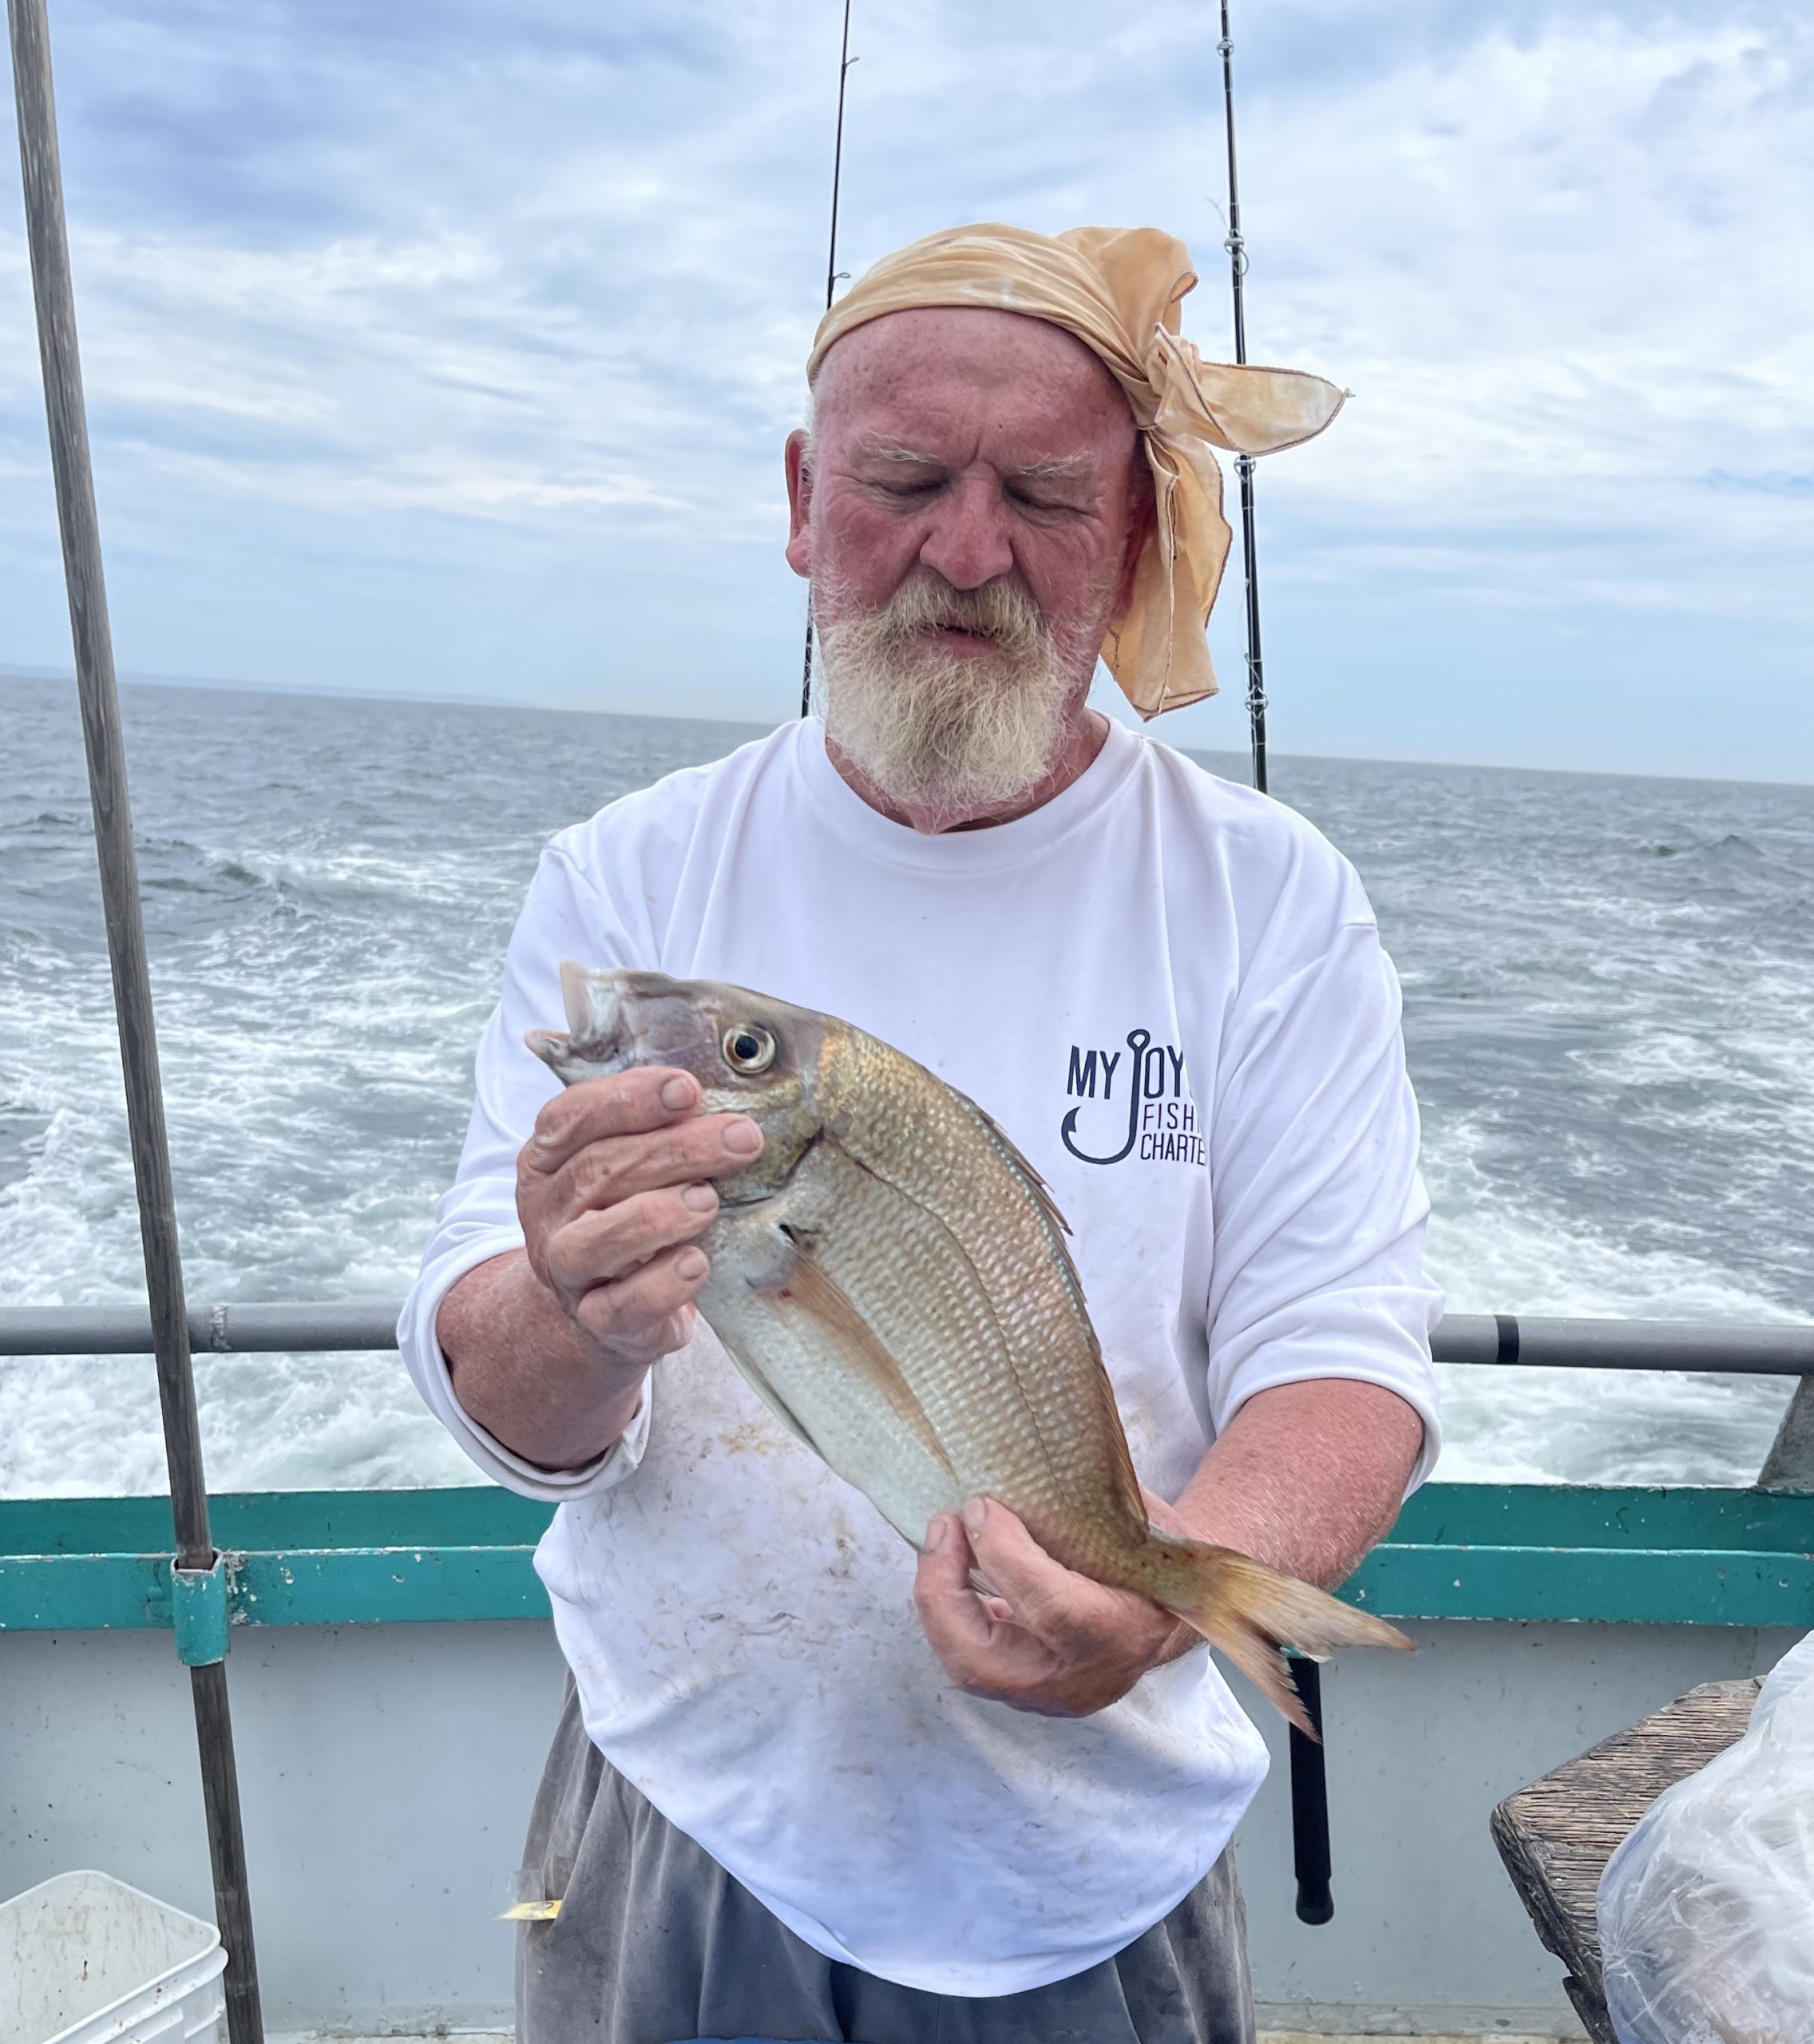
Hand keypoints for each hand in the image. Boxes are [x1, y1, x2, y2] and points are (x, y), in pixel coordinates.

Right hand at [516, 1064, 762, 1363]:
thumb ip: (655, 1128)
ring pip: (595, 1242)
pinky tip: (696, 1263)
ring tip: (708, 1201)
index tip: (688, 1089)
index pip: (570, 1117)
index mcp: (547, 1160)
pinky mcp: (601, 1322)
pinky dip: (662, 1285)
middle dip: (676, 1150)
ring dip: (657, 1216)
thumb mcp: (626, 1166)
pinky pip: (622, 1307)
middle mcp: (548, 1213)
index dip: (628, 1099)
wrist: (604, 1310)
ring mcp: (568, 1272)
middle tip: (741, 1138)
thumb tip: (730, 1090)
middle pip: (600, 1171)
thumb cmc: (627, 1215)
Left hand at [913, 1494, 1198, 1717]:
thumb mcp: (1136, 1521)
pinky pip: (970, 1656)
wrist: (1177, 1609)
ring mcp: (1049, 1694)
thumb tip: (1019, 1460)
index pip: (1048, 1607)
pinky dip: (949, 1611)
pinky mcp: (1023, 1689)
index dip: (1003, 1553)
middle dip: (944, 1591)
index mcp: (1123, 1633)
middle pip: (984, 1659)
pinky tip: (948, 1565)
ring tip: (940, 1540)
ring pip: (966, 1665)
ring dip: (938, 1600)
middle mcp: (1082, 1681)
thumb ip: (1085, 1505)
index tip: (981, 1505)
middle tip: (943, 1526)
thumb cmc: (1154, 1551)